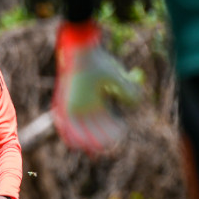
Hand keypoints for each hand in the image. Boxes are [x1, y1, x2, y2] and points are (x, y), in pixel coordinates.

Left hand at [51, 20, 141, 155]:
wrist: (79, 50)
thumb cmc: (97, 62)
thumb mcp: (114, 78)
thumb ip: (127, 91)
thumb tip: (136, 105)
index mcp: (95, 101)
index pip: (105, 121)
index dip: (113, 129)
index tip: (122, 133)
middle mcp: (82, 105)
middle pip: (92, 128)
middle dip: (101, 139)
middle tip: (109, 148)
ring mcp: (71, 105)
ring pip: (78, 129)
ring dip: (87, 141)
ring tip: (97, 149)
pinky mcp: (62, 103)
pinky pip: (63, 124)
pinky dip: (70, 134)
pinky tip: (78, 143)